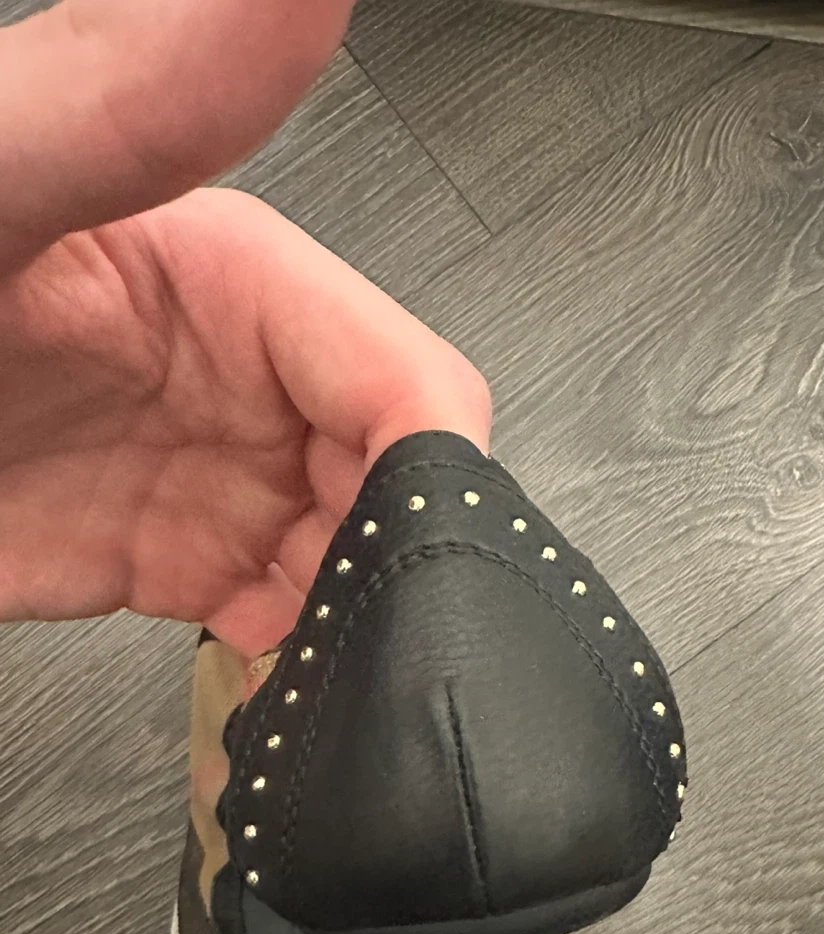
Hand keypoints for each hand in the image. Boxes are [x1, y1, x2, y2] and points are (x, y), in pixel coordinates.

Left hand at [0, 0, 491, 657]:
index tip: (406, 570)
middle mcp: (246, 381)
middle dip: (395, 571)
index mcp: (242, 282)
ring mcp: (215, 474)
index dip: (430, 480)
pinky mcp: (178, 557)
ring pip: (352, 563)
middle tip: (347, 648)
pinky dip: (301, 665)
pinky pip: (284, 618)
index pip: (410, 383)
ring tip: (320, 690)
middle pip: (397, 486)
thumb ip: (143, 98)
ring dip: (353, 630)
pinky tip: (280, 694)